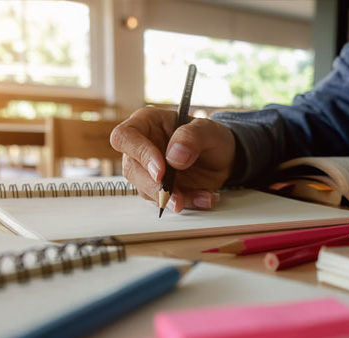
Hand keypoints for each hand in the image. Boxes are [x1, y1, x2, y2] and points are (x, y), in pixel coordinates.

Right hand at [110, 107, 235, 211]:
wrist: (223, 159)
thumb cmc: (211, 137)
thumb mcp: (208, 130)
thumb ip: (192, 137)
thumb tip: (174, 156)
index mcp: (146, 123)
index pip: (125, 137)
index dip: (139, 154)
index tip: (161, 171)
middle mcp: (142, 147)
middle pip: (132, 169)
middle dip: (155, 186)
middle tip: (177, 196)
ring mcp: (147, 170)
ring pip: (145, 190)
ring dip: (172, 198)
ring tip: (203, 195)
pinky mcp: (158, 189)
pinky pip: (165, 201)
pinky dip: (186, 202)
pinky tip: (204, 197)